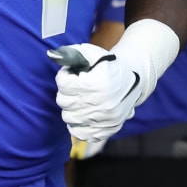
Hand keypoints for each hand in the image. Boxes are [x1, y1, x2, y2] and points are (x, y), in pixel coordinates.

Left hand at [51, 19, 180, 145]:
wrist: (135, 78)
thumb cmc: (109, 64)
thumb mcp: (92, 53)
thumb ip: (71, 53)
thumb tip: (51, 55)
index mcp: (97, 83)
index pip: (63, 84)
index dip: (64, 76)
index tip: (71, 74)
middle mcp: (102, 104)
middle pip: (64, 102)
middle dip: (66, 92)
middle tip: (75, 86)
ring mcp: (105, 119)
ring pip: (69, 118)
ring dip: (70, 107)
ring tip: (80, 98)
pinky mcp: (108, 129)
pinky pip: (81, 134)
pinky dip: (77, 125)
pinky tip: (82, 113)